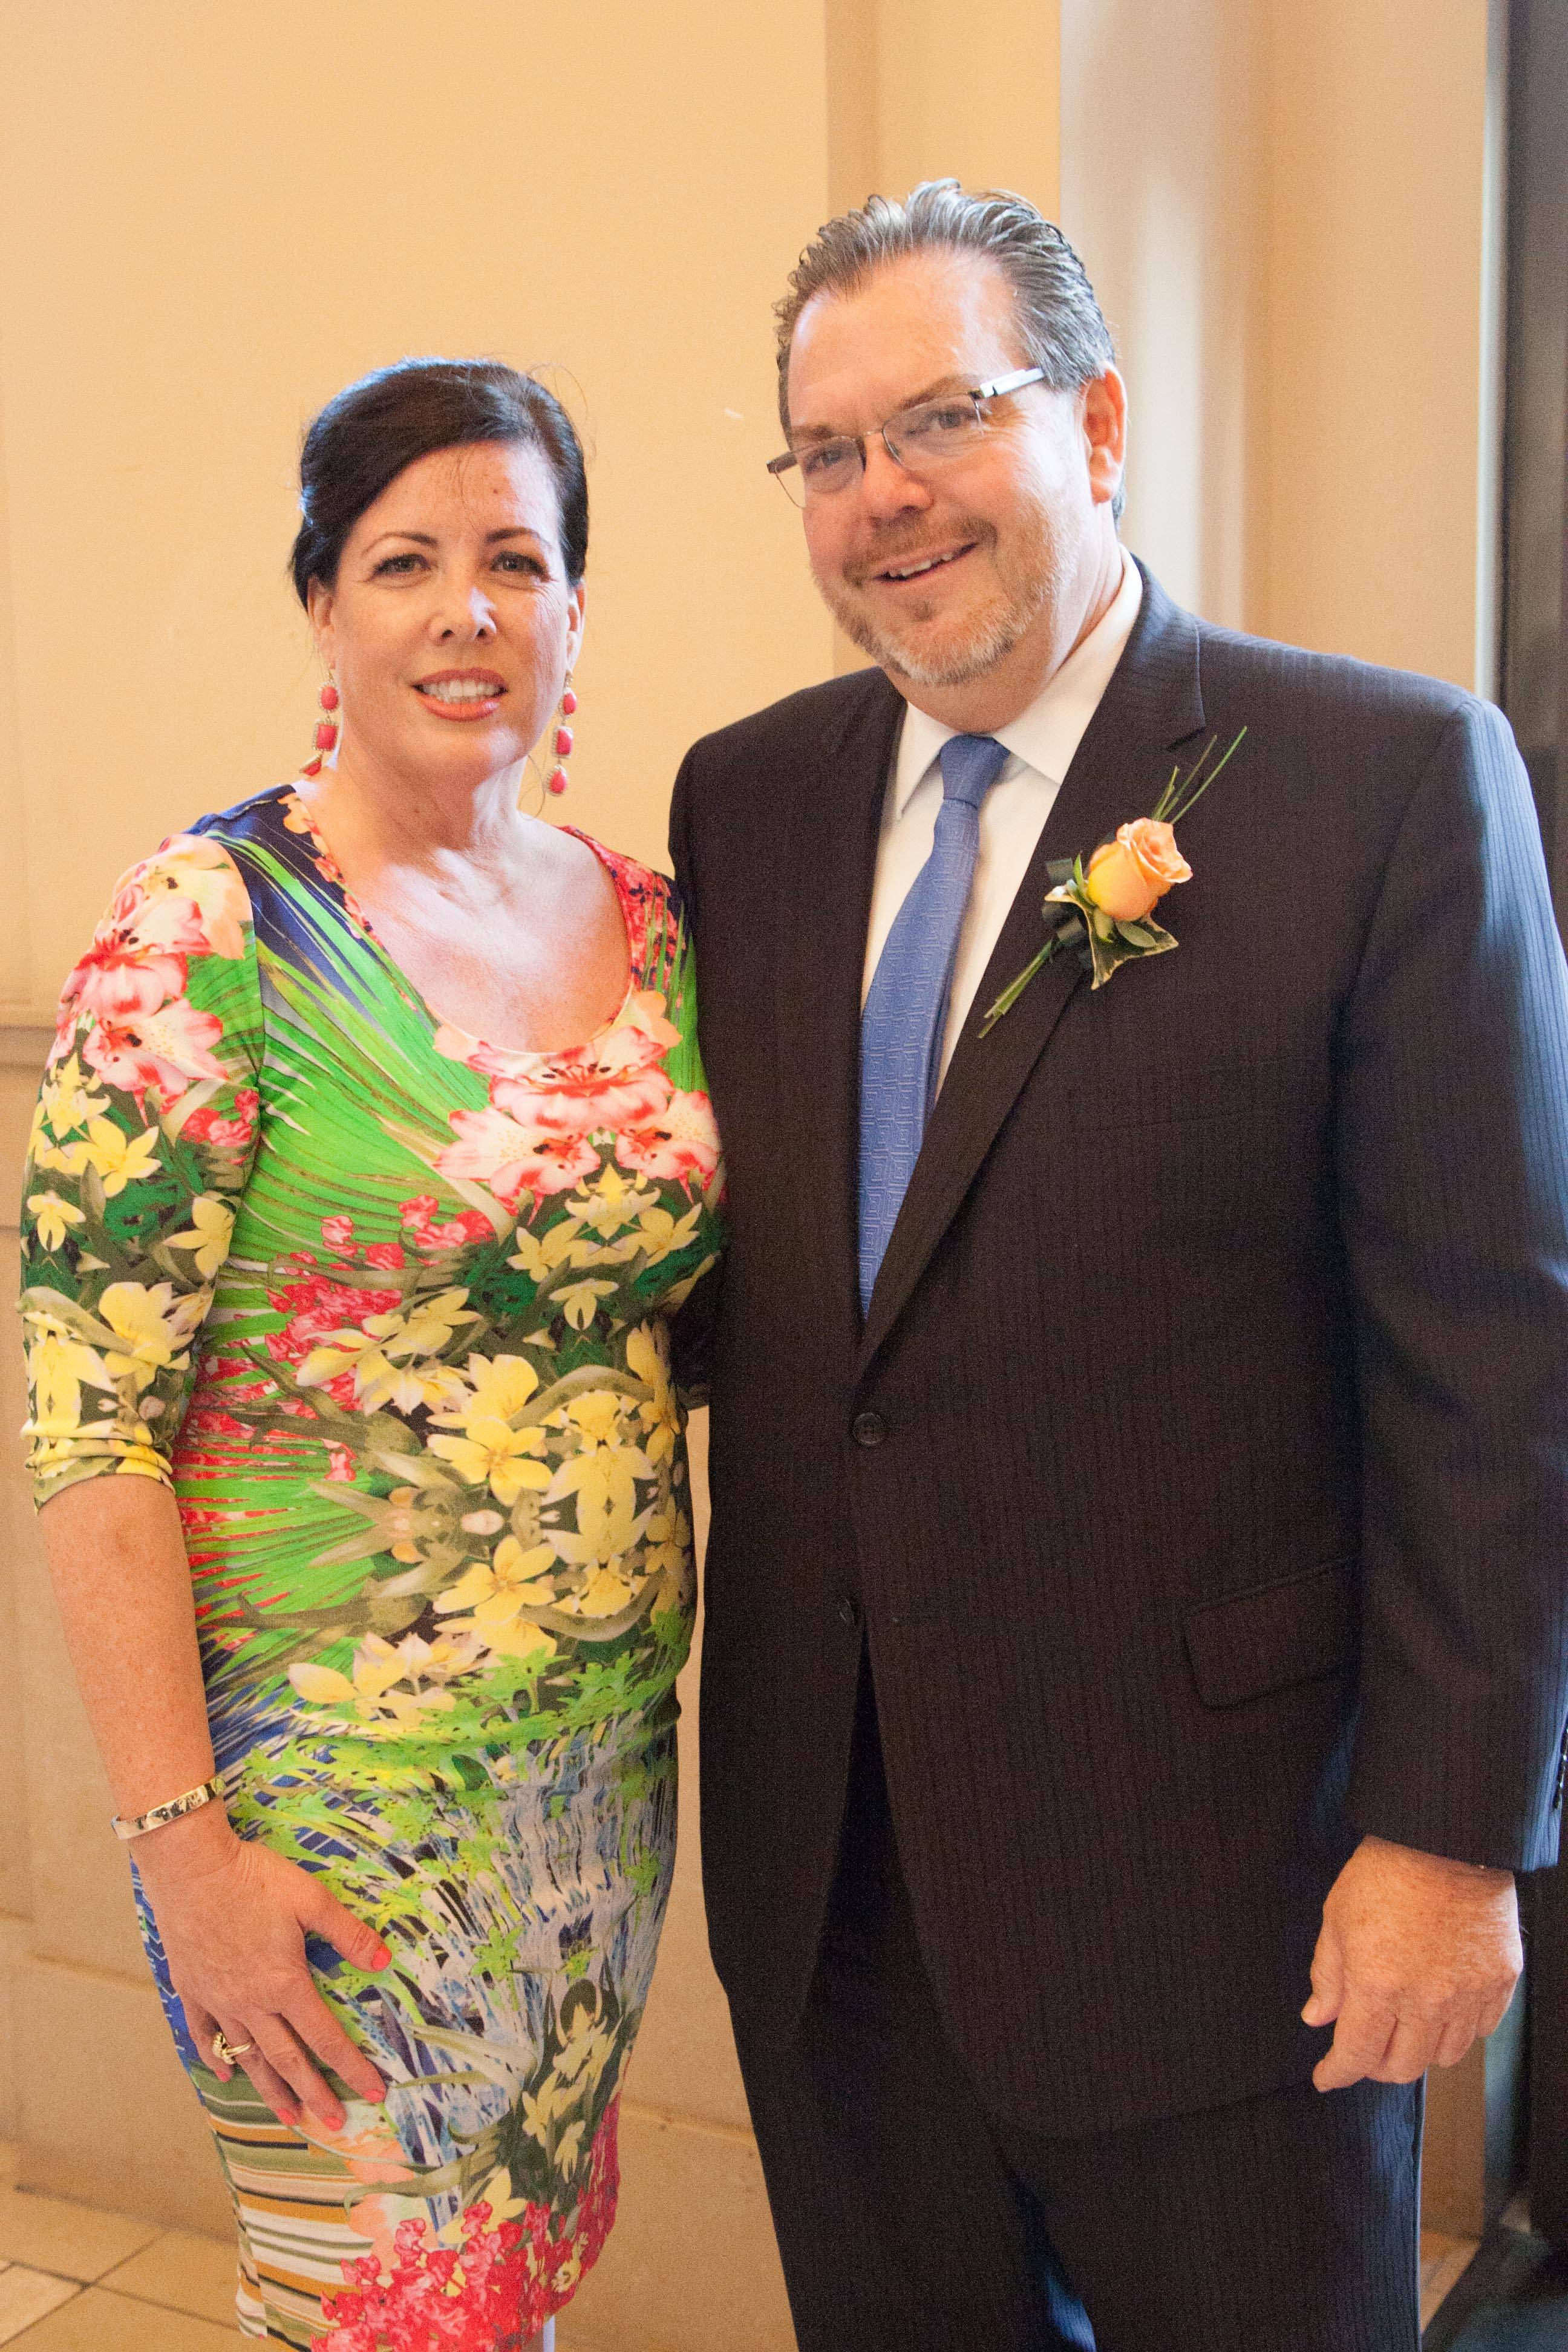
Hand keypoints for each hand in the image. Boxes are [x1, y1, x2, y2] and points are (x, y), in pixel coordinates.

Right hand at [135, 1807, 390, 2130]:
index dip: (352, 2066)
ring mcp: (218, 2000)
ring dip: (270, 2089)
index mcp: (285, 1983)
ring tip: (290, 2117)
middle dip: (315, 2093)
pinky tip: (226, 2075)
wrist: (192, 1869)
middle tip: (334, 2123)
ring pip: (247, 2056)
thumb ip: (348, 1933)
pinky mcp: (191, 1989)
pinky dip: (216, 2058)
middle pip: (288, 2059)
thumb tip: (384, 1960)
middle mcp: (251, 2002)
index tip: (374, 2092)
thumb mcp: (311, 1899)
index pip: (326, 2037)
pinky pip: (204, 2035)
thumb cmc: (255, 1878)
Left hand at [1303, 1834, 1520, 2090]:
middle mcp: (1426, 2001)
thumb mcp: (1337, 1919)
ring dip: (1418, 2050)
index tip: (1326, 2077)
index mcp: (1378, 1986)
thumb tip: (1317, 2018)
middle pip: (1403, 2066)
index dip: (1337, 2073)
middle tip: (1364, 2047)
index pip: (1357, 2055)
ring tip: (1403, 2026)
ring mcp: (1468, 1994)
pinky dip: (1458, 2029)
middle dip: (1375, 2065)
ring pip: (1444, 2056)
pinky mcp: (1500, 1982)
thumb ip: (1328, 1976)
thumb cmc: (1385, 1873)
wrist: (1444, 1839)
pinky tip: (1441, 2008)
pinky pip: (1480, 2030)